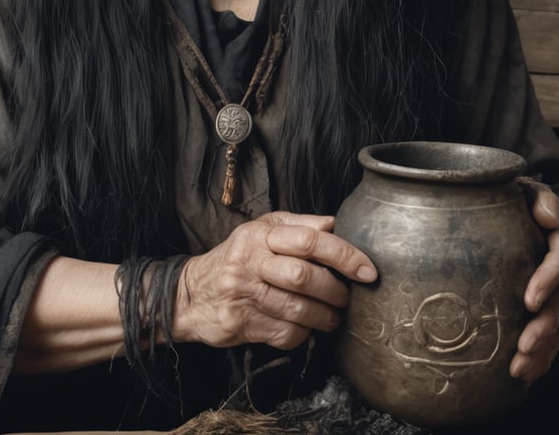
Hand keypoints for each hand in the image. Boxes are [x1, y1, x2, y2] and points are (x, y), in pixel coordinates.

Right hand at [173, 211, 376, 350]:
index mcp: (259, 234)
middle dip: (335, 291)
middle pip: (305, 277)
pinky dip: (303, 334)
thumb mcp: (261, 231)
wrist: (190, 293)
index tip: (367, 270)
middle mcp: (249, 261)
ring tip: (333, 317)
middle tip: (346, 298)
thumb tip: (336, 223)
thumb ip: (298, 226)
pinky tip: (305, 327)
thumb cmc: (236, 258)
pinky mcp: (241, 324)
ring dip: (325, 318)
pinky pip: (285, 334)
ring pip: (298, 310)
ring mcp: (243, 294)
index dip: (344, 255)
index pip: (309, 240)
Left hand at [510, 181, 558, 383]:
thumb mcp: (525, 191)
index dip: (548, 280)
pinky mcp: (542, 312)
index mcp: (556, 243)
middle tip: (523, 345)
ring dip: (542, 350)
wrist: (509, 215)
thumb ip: (538, 199)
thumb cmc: (514, 202)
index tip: (529, 299)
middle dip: (545, 327)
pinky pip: (549, 339)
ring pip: (556, 326)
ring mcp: (553, 295)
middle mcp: (558, 273)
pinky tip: (524, 375)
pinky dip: (539, 359)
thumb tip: (548, 219)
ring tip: (520, 367)